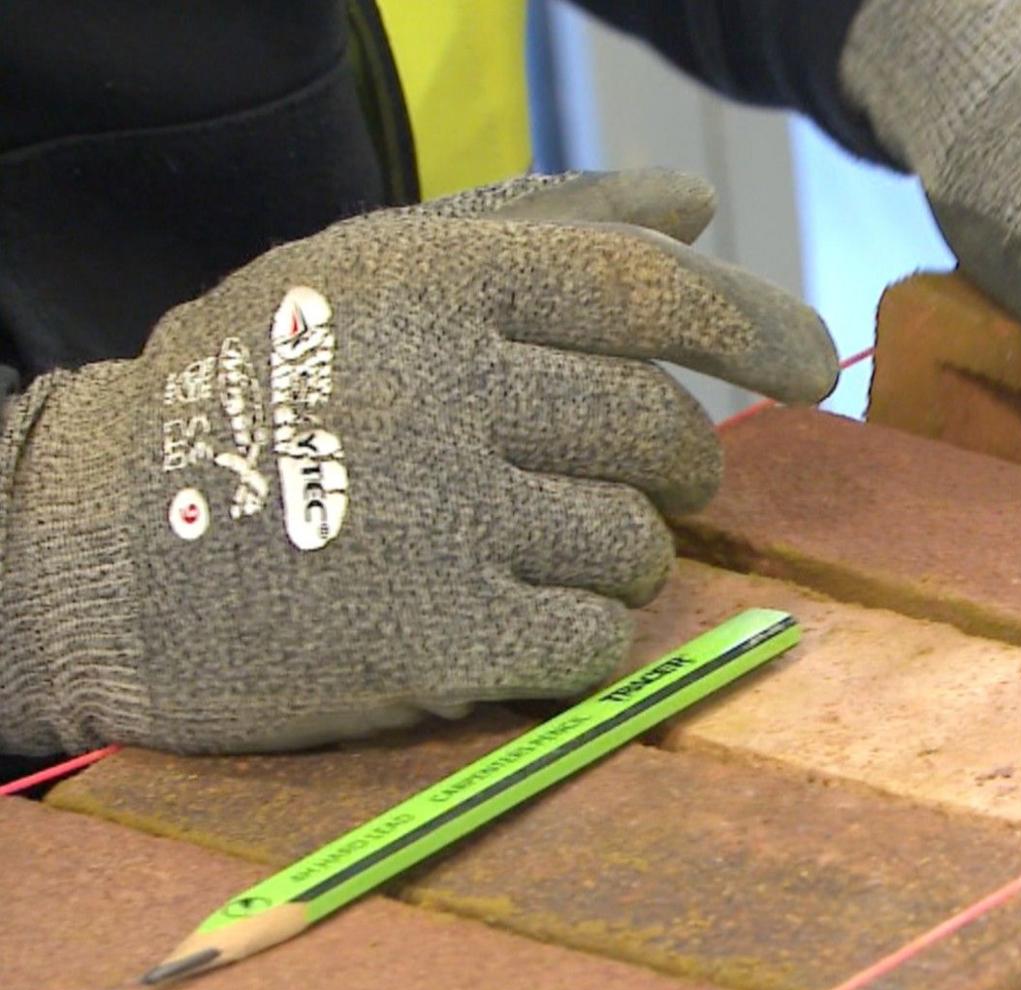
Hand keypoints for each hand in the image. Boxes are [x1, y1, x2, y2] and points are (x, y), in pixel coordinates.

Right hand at [0, 171, 837, 755]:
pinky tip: (524, 622)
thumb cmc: (257, 390)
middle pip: (657, 430)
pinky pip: (593, 639)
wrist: (94, 544)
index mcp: (433, 282)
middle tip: (654, 478)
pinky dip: (587, 637)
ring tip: (549, 548)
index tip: (814, 364)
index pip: (645, 293)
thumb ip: (540, 226)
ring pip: (636, 542)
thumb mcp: (371, 271)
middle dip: (681, 463)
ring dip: (625, 555)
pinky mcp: (433, 640)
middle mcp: (442, 386)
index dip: (752, 325)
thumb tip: (692, 207)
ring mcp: (438, 518)